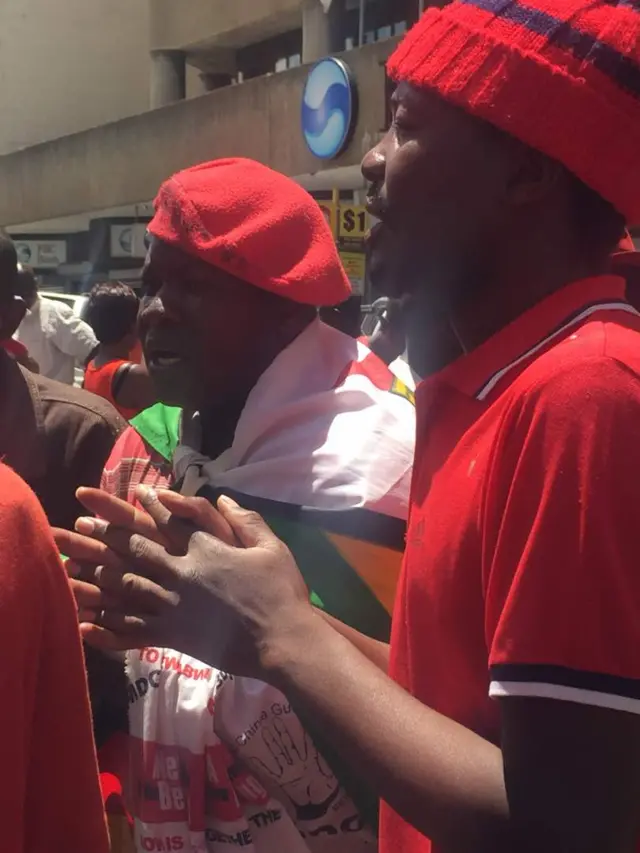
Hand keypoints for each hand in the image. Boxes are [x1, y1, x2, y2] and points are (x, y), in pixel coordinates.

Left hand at [55, 487, 316, 678]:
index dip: (153, 506)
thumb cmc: (281, 592)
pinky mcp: (172, 636)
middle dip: (108, 536)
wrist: (282, 640)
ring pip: (127, 587)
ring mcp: (173, 606)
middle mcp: (182, 574)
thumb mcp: (272, 548)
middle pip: (138, 550)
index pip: (171, 522)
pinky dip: (107, 628)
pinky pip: (133, 630)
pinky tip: (85, 625)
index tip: (135, 493)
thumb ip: (247, 520)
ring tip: (74, 566)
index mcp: (206, 550)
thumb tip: (223, 497)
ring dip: (99, 575)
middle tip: (83, 525)